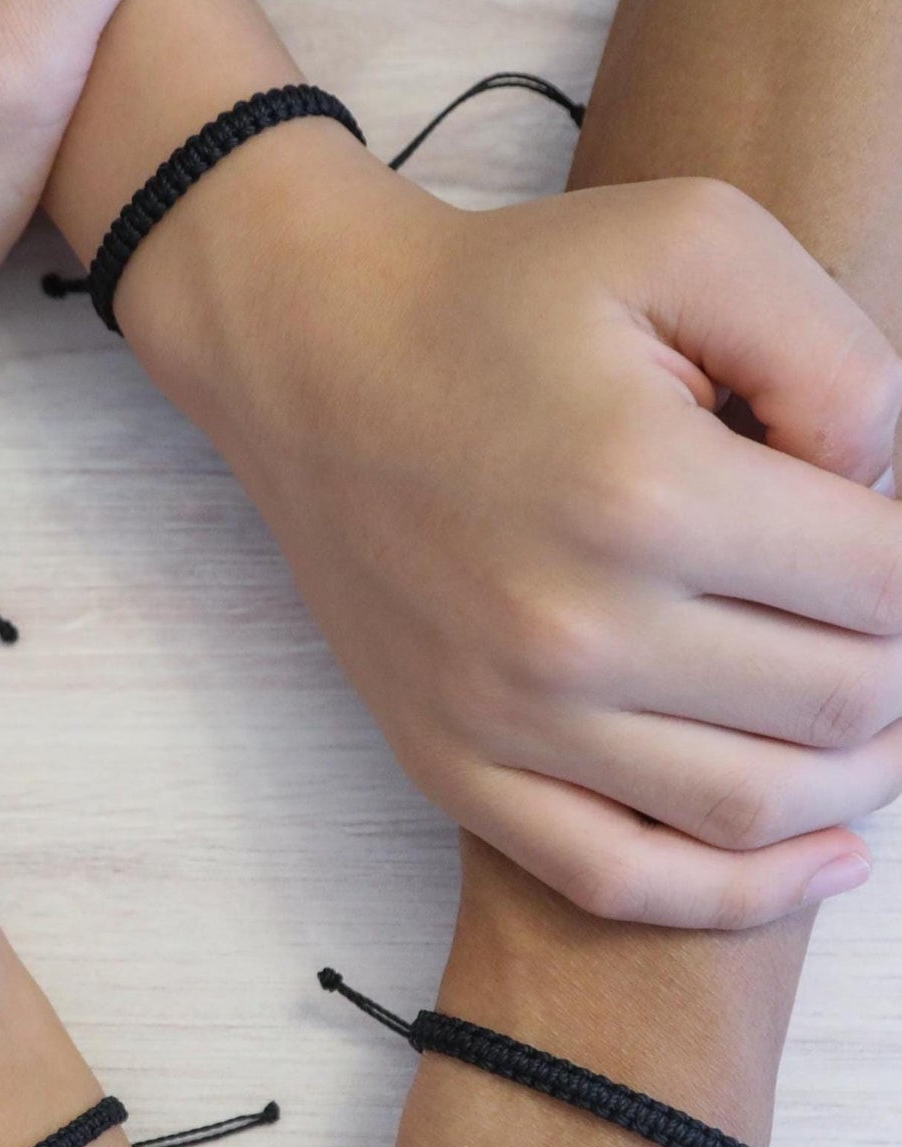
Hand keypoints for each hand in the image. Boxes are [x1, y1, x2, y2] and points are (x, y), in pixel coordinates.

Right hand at [127, 132, 901, 929]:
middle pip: (840, 703)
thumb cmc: (500, 298)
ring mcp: (505, 717)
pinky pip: (620, 880)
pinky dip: (742, 893)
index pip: (887, 587)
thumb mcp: (695, 238)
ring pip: (754, 806)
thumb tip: (889, 499)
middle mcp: (573, 630)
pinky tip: (829, 856)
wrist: (317, 364)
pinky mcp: (453, 762)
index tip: (884, 530)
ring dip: (857, 773)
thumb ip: (843, 360)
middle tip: (871, 609)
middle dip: (899, 659)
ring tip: (874, 718)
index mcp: (644, 493)